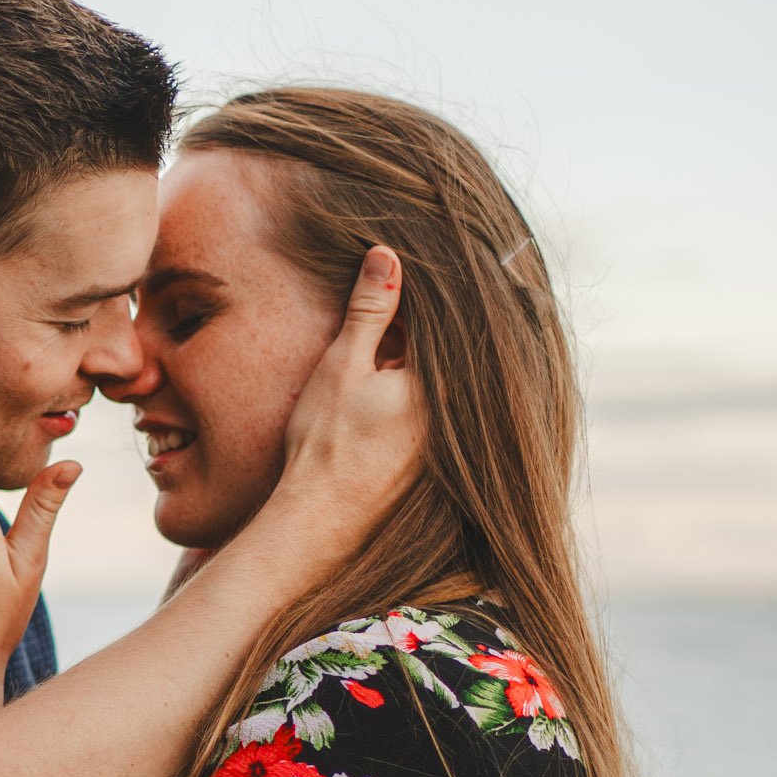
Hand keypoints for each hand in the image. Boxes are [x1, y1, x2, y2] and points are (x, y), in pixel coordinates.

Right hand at [270, 247, 425, 558]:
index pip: (448, 318)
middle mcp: (458, 412)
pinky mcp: (435, 459)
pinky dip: (416, 387)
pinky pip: (435, 407)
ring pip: (441, 379)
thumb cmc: (327, 445)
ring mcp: (449, 440)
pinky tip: (386, 385)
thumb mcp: (344, 364)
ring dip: (419, 354)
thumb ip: (370, 309)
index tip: (412, 260)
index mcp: (444, 383)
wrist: (319, 522)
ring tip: (393, 336)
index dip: (426, 288)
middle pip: (449, 349)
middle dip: (425, 320)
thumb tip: (387, 254)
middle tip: (399, 287)